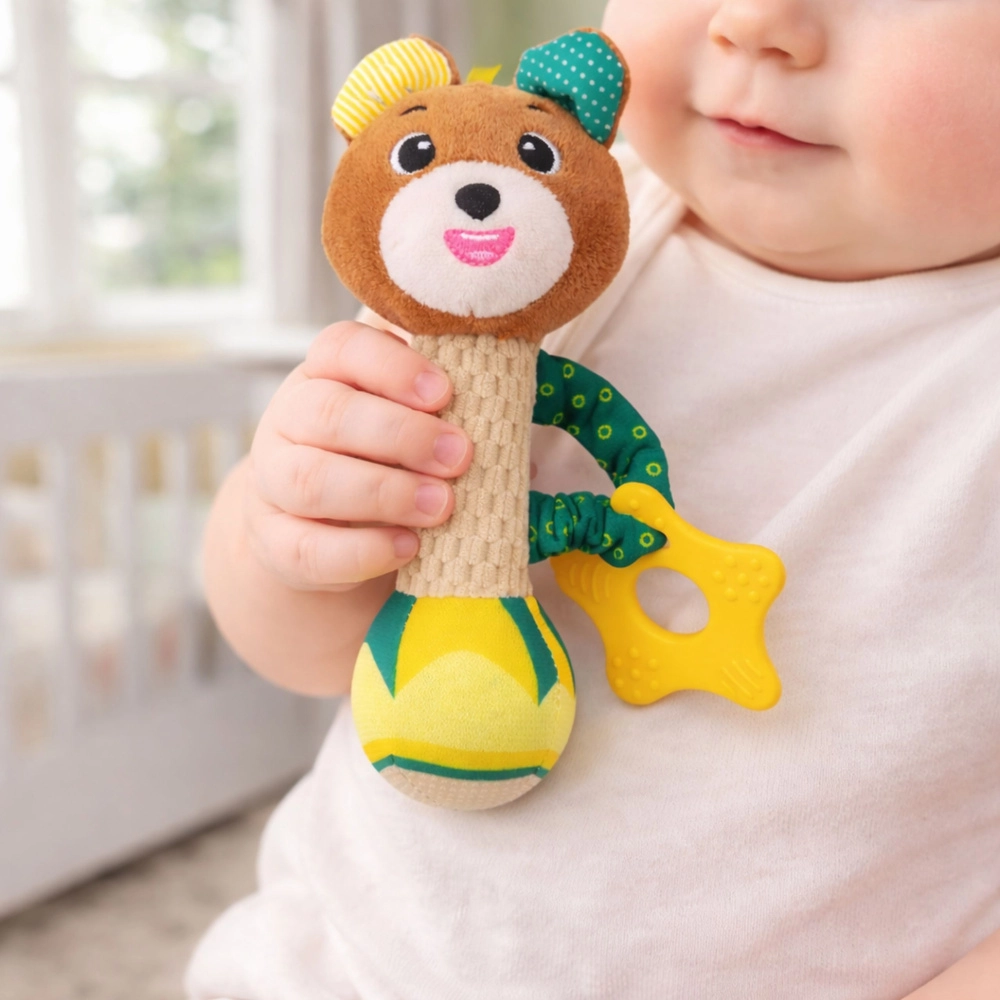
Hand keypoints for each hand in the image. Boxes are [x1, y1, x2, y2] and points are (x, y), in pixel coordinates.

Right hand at [245, 321, 472, 590]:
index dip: (392, 366)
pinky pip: (306, 548)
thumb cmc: (389, 457)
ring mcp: (274, 482)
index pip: (341, 348)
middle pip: (328, 413)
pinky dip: (361, 551)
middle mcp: (289, 419)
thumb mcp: (412, 419)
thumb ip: (446, 406)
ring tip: (441, 506)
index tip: (444, 392)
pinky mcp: (275, 542)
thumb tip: (510, 420)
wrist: (333, 528)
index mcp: (326, 373)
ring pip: (310, 480)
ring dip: (384, 493)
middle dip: (401, 435)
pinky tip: (408, 548)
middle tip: (459, 456)